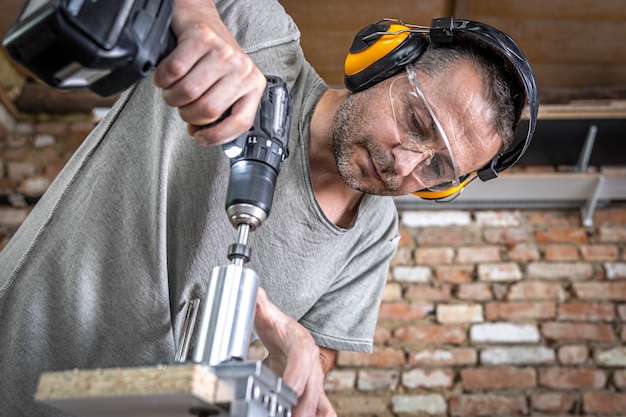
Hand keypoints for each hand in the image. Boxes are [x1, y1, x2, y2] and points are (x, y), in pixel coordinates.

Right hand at [153, 0, 265, 145]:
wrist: (198, 17)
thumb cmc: (210, 56)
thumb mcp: (225, 84)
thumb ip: (220, 111)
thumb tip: (201, 135)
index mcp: (253, 84)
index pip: (241, 122)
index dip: (216, 137)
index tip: (199, 138)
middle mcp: (242, 68)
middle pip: (208, 110)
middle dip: (187, 114)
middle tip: (181, 106)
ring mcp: (223, 52)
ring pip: (189, 92)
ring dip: (172, 97)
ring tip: (173, 90)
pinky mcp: (202, 38)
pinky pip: (174, 71)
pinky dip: (162, 78)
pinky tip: (165, 76)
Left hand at [254, 288, 336, 416]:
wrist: (295, 339)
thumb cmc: (282, 331)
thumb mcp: (271, 317)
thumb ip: (260, 305)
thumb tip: (252, 291)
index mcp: (302, 345)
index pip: (303, 359)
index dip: (297, 375)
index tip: (289, 389)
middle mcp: (313, 366)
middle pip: (312, 388)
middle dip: (301, 406)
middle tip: (289, 416)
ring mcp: (315, 383)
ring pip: (318, 403)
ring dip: (309, 413)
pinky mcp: (315, 397)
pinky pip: (323, 411)